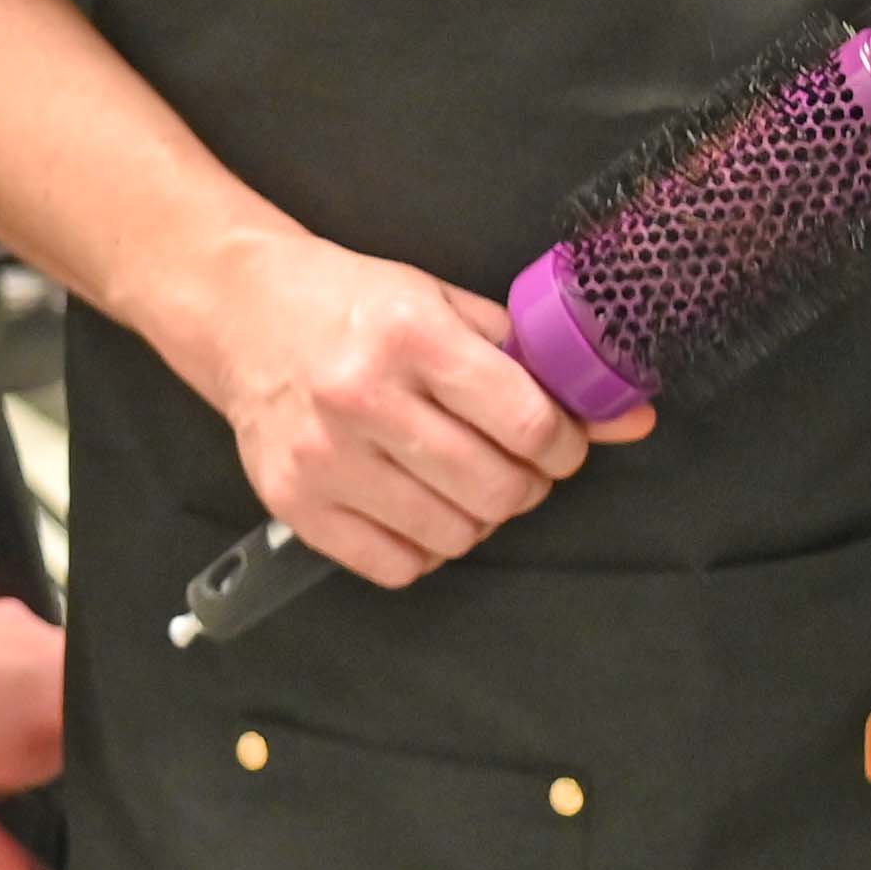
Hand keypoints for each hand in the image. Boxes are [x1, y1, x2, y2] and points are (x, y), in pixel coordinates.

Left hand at [0, 587, 70, 869]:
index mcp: (63, 713)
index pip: (111, 763)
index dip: (79, 794)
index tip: (42, 801)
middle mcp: (61, 660)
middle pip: (83, 727)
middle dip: (43, 759)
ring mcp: (33, 630)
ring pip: (51, 694)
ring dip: (21, 722)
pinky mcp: (4, 616)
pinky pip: (22, 665)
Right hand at [171, 227, 649, 589]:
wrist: (242, 311)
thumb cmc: (352, 304)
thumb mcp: (445, 304)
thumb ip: (533, 360)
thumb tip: (629, 416)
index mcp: (410, 335)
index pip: (526, 421)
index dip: (565, 444)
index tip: (562, 441)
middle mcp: (362, 399)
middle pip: (496, 487)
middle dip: (530, 484)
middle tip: (522, 464)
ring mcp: (324, 459)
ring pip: (453, 535)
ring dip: (481, 517)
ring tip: (467, 480)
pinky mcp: (294, 504)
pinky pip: (397, 565)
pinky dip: (426, 546)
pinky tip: (420, 505)